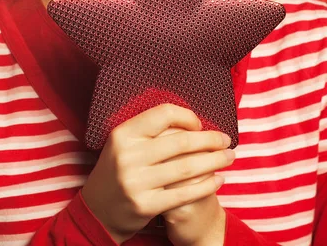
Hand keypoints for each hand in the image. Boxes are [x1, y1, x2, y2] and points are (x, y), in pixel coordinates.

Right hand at [80, 104, 232, 243]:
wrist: (97, 211)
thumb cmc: (119, 169)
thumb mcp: (125, 143)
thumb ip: (151, 130)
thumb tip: (192, 120)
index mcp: (124, 134)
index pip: (163, 114)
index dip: (187, 117)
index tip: (200, 124)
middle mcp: (129, 156)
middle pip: (181, 142)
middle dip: (211, 140)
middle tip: (227, 140)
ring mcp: (136, 182)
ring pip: (187, 167)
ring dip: (215, 161)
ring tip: (230, 157)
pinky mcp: (146, 205)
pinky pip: (184, 193)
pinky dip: (206, 185)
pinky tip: (218, 180)